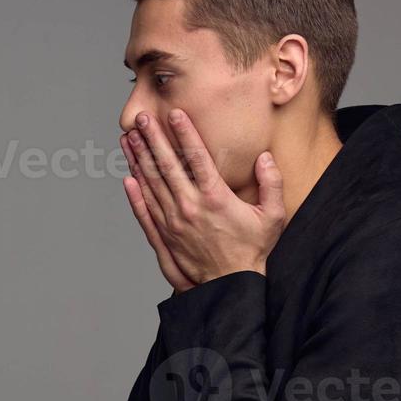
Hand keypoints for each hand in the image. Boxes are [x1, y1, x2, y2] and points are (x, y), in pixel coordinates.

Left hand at [120, 110, 286, 291]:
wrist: (231, 287)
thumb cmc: (252, 251)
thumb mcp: (273, 216)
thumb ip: (272, 183)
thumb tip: (266, 156)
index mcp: (215, 197)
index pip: (196, 157)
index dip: (184, 132)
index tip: (173, 113)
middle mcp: (190, 207)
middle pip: (166, 166)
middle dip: (152, 139)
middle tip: (141, 118)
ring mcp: (173, 222)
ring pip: (151, 185)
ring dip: (138, 160)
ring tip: (128, 139)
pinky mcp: (165, 237)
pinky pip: (145, 212)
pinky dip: (135, 194)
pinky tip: (127, 178)